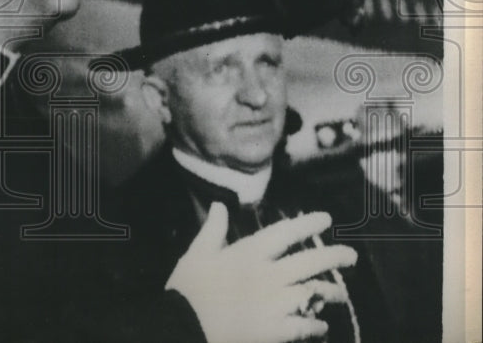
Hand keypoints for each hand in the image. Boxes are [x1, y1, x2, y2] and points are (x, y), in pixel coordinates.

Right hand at [165, 203, 356, 342]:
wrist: (184, 326)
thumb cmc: (188, 288)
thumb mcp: (197, 253)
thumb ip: (213, 229)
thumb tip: (219, 205)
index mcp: (250, 252)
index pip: (286, 232)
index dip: (308, 223)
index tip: (326, 219)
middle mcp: (269, 274)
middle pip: (311, 262)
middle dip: (335, 257)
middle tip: (351, 256)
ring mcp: (275, 303)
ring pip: (314, 293)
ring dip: (330, 293)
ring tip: (340, 294)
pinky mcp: (276, 330)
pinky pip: (306, 326)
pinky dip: (317, 326)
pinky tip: (322, 327)